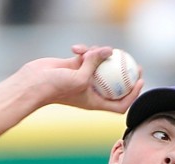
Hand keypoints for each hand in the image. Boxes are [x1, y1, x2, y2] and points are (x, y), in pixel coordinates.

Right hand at [18, 44, 143, 113]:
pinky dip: (84, 50)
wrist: (34, 82)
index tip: (140, 82)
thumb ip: (95, 63)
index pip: (120, 104)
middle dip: (126, 74)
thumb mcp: (79, 78)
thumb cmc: (56, 87)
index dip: (133, 95)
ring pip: (101, 65)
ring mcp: (84, 78)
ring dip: (98, 54)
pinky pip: (87, 56)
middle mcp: (91, 91)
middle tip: (135, 63)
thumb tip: (108, 50)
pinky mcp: (76, 66)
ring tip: (91, 50)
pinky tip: (76, 48)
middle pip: (115, 84)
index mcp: (95, 102)